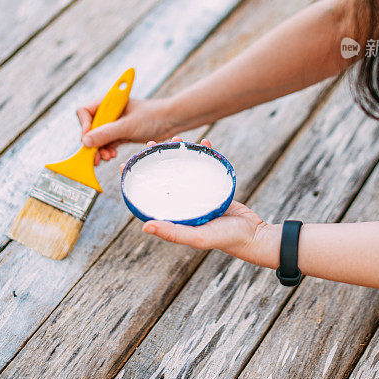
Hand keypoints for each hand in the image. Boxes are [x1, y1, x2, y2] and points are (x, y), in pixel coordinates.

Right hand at [77, 96, 175, 165]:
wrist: (173, 120)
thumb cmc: (153, 117)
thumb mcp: (127, 126)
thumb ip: (106, 133)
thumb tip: (85, 142)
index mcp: (109, 103)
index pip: (85, 112)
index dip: (84, 126)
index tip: (88, 140)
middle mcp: (110, 112)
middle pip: (90, 128)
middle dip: (92, 142)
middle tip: (95, 157)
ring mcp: (116, 123)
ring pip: (99, 137)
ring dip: (100, 149)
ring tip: (106, 158)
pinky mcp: (122, 132)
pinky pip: (108, 142)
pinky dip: (107, 150)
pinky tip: (111, 156)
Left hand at [122, 136, 279, 268]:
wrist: (253, 235)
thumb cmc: (224, 239)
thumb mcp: (196, 237)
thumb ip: (173, 232)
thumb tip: (145, 226)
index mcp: (176, 214)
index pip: (150, 194)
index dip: (137, 178)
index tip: (125, 163)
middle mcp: (184, 202)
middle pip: (165, 176)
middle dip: (157, 159)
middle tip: (152, 143)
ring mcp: (199, 192)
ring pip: (185, 168)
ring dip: (180, 152)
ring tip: (177, 139)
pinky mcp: (215, 186)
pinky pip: (206, 166)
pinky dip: (205, 153)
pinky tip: (204, 142)